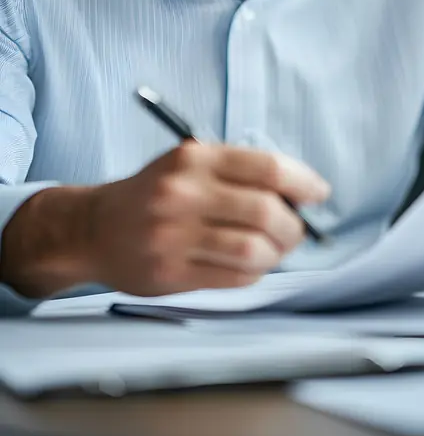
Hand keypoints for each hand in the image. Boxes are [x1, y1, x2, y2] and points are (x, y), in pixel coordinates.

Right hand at [85, 141, 329, 295]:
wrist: (94, 227)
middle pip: (267, 211)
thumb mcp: (190, 163)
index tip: (318, 193)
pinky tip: (249, 264)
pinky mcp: (170, 272)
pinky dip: (254, 271)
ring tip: (275, 249)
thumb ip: (240, 172)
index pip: (267, 167)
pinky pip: (235, 277)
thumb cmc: (155, 192)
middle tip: (298, 229)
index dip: (304, 182)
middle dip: (295, 225)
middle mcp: (184, 193)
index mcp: (195, 158)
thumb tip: (300, 195)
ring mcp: (175, 235)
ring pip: (254, 249)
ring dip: (277, 252)